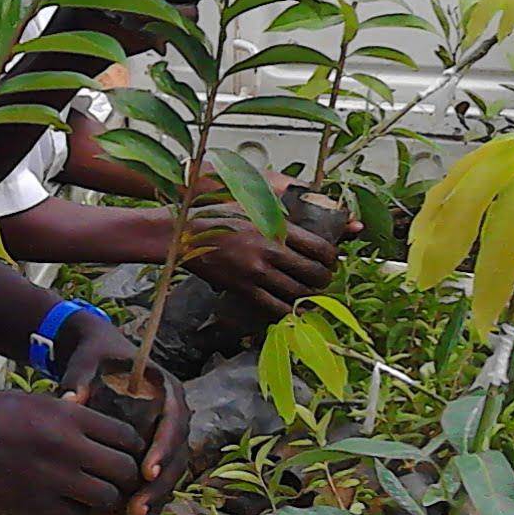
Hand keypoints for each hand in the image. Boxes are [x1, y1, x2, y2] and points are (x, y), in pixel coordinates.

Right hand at [0, 386, 143, 514]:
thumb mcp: (29, 400)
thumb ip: (64, 414)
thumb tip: (92, 430)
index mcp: (67, 414)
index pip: (126, 436)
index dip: (130, 447)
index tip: (123, 453)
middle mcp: (68, 447)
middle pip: (125, 471)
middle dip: (124, 476)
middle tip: (114, 478)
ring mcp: (53, 479)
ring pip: (106, 498)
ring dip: (103, 497)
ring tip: (90, 493)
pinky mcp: (34, 506)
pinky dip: (76, 513)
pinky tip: (64, 504)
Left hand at [51, 311, 189, 514]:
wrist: (99, 357)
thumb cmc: (95, 358)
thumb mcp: (87, 363)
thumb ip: (81, 380)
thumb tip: (70, 400)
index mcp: (166, 390)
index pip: (174, 422)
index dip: (163, 448)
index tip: (147, 470)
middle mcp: (174, 416)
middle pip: (177, 456)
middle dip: (159, 485)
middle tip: (138, 510)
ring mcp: (166, 437)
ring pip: (170, 474)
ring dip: (155, 500)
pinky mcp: (154, 453)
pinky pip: (157, 481)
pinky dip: (148, 501)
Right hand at [183, 205, 338, 316]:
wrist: (182, 234)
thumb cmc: (214, 215)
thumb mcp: (250, 204)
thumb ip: (278, 213)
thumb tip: (303, 219)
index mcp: (274, 227)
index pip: (319, 247)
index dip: (331, 257)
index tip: (330, 259)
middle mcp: (269, 251)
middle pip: (313, 273)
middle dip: (324, 278)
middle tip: (322, 277)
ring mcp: (256, 272)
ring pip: (298, 293)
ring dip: (311, 296)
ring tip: (311, 293)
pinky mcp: (243, 288)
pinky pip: (275, 307)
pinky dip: (290, 311)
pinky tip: (295, 309)